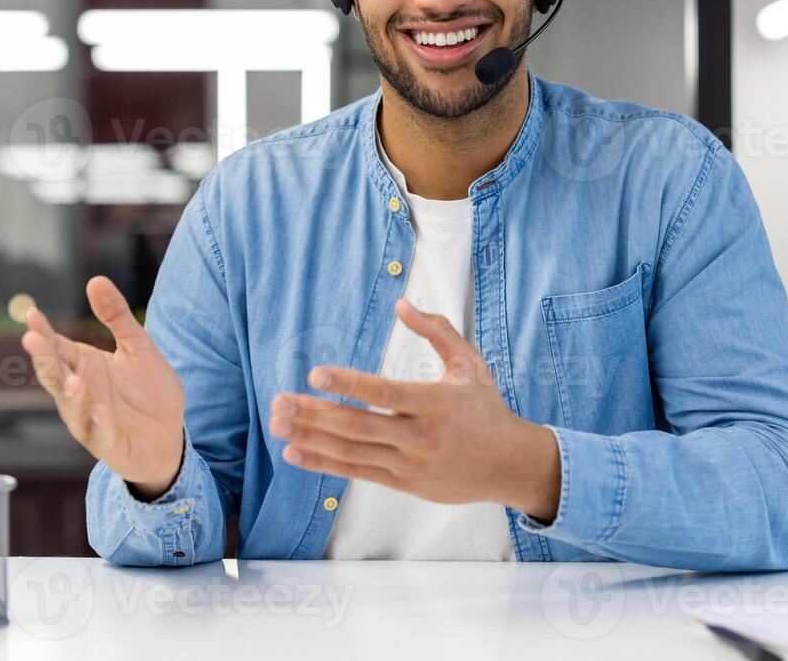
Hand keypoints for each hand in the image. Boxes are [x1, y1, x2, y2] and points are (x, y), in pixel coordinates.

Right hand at [21, 276, 186, 499]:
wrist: (169, 434)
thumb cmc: (147, 390)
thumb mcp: (137, 346)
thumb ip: (117, 317)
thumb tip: (96, 279)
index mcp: (82, 366)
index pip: (55, 347)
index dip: (42, 332)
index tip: (31, 313)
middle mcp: (79, 393)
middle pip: (54, 375)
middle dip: (43, 358)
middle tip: (32, 339)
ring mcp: (90, 420)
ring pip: (72, 407)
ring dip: (71, 394)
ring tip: (73, 379)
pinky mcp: (109, 444)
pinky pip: (101, 433)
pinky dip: (100, 423)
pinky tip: (102, 411)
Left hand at [268, 298, 561, 519]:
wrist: (509, 465)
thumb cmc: (486, 409)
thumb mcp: (469, 363)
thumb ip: (437, 330)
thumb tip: (401, 304)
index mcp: (437, 403)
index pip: (385, 393)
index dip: (349, 384)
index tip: (315, 374)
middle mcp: (421, 437)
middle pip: (358, 427)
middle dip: (314, 413)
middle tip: (278, 401)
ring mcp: (410, 464)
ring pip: (351, 452)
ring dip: (311, 437)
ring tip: (277, 422)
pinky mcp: (404, 483)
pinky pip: (356, 473)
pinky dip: (323, 463)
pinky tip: (295, 451)